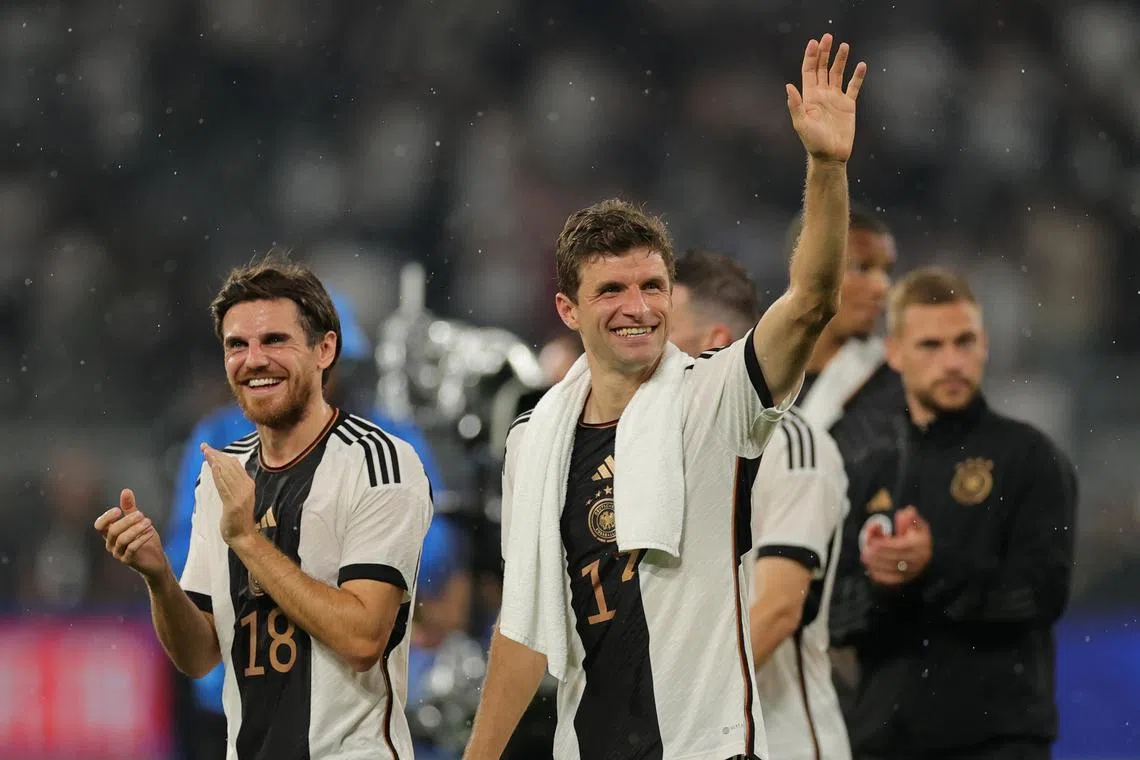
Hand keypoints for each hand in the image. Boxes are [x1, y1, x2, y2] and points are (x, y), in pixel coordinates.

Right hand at [94, 488, 167, 579]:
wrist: (155, 560)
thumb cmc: (144, 539)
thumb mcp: (138, 522)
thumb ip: (130, 508)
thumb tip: (126, 490)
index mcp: (110, 534)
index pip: (99, 525)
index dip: (106, 517)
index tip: (118, 510)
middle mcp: (111, 544)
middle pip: (113, 531)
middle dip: (127, 521)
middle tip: (141, 514)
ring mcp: (118, 554)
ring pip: (122, 540)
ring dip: (136, 529)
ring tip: (149, 522)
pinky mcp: (128, 561)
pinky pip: (132, 549)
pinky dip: (142, 538)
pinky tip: (151, 532)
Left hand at [201, 444, 255, 544]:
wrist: (243, 535)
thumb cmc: (238, 518)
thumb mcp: (238, 497)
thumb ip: (234, 484)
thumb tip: (225, 469)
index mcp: (248, 484)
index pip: (235, 465)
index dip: (222, 455)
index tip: (210, 448)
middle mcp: (246, 487)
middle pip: (230, 466)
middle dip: (216, 455)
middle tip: (204, 446)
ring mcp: (241, 495)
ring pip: (227, 474)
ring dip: (216, 462)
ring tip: (206, 452)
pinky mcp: (233, 504)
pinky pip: (225, 487)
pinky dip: (219, 476)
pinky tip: (214, 467)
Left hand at [786, 33, 866, 162]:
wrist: (830, 156)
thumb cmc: (813, 142)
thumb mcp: (802, 124)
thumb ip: (795, 105)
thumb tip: (789, 86)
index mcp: (809, 97)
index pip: (809, 71)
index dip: (810, 57)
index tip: (814, 43)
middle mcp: (822, 95)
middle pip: (822, 68)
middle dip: (824, 53)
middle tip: (827, 37)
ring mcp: (835, 99)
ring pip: (838, 74)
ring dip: (840, 60)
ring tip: (844, 45)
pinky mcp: (848, 105)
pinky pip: (853, 87)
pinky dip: (857, 76)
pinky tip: (861, 65)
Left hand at [861, 506, 931, 586]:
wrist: (923, 551)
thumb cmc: (916, 534)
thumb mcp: (916, 523)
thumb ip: (911, 518)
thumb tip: (908, 511)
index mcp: (921, 546)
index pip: (902, 547)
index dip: (887, 545)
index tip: (873, 542)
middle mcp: (918, 561)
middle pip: (896, 560)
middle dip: (879, 555)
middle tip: (866, 550)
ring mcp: (911, 572)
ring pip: (892, 570)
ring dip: (877, 564)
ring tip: (864, 556)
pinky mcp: (904, 579)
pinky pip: (891, 580)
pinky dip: (880, 574)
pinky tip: (870, 567)